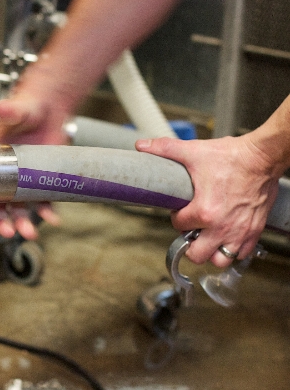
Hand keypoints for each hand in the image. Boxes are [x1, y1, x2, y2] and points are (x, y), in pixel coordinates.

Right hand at [0, 92, 66, 238]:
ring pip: (18, 208)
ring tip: (30, 232)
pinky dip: (47, 213)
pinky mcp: (39, 182)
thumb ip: (11, 110)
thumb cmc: (27, 108)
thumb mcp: (18, 109)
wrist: (51, 110)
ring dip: (23, 223)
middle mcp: (2, 174)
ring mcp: (21, 180)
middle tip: (6, 231)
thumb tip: (4, 110)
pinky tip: (53, 219)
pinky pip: (41, 202)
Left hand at [136, 135, 280, 266]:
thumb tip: (142, 146)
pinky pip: (242, 255)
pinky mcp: (255, 231)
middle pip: (197, 255)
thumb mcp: (193, 151)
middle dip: (190, 245)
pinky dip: (233, 251)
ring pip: (220, 260)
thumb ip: (165, 150)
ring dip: (211, 252)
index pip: (179, 226)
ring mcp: (240, 231)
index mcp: (204, 211)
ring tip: (207, 238)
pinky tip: (226, 238)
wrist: (263, 157)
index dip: (177, 218)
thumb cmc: (232, 157)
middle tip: (192, 231)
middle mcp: (222, 227)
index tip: (182, 211)